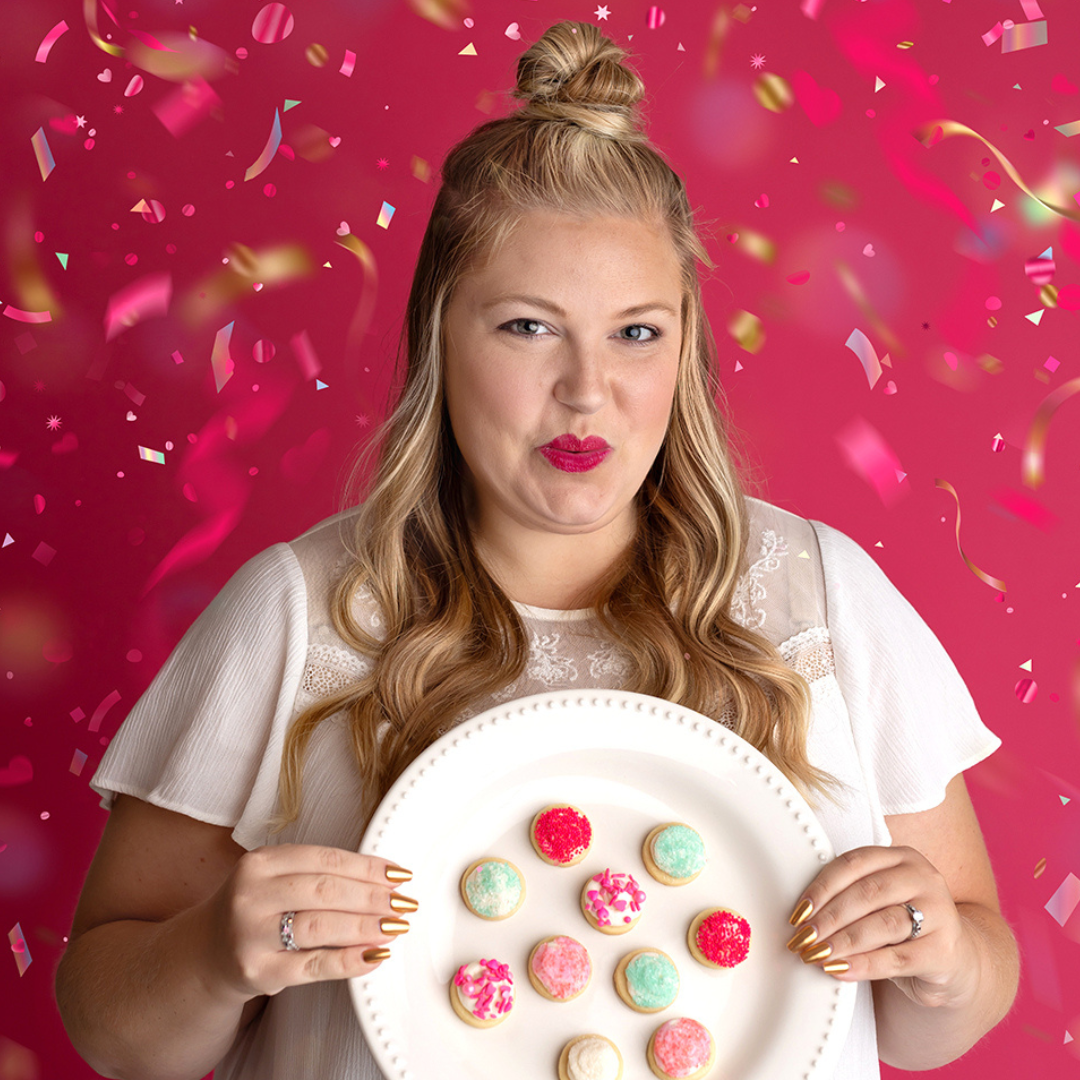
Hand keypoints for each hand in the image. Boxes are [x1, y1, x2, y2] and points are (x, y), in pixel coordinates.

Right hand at [199, 843, 415, 999]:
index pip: (325, 859)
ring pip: (321, 926)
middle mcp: (251, 895)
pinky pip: (313, 965)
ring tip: (395, 926)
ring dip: (366, 926)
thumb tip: (384, 879)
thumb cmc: (254, 911)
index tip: (399, 875)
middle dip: (373, 897)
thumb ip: (317, 873)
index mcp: (260, 862)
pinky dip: (349, 960)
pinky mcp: (258, 972)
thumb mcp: (273, 879)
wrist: (204, 955)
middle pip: (326, 890)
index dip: (367, 867)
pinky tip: (375, 954)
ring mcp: (251, 935)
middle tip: (404, 903)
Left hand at [785, 844, 980, 1009]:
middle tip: (803, 937)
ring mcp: (940, 912)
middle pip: (867, 892)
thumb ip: (849, 894)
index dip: (822, 887)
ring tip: (817, 954)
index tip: (798, 911)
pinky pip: (898, 958)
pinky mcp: (945, 950)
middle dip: (830, 916)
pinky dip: (865, 965)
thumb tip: (801, 914)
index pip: (854, 863)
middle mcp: (924, 877)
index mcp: (901, 856)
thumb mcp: (878, 901)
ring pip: (883, 923)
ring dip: (844, 940)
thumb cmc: (902, 924)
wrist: (952, 958)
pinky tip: (840, 970)